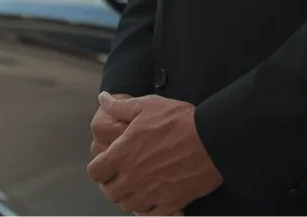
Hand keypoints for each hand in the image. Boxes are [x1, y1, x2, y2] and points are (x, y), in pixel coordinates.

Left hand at [87, 93, 221, 216]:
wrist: (211, 138)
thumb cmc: (178, 120)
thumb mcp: (146, 105)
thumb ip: (120, 107)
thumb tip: (103, 99)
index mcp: (122, 154)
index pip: (95, 172)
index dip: (100, 167)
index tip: (109, 163)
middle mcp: (132, 177)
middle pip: (110, 192)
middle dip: (113, 184)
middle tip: (124, 175)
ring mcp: (151, 193)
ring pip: (128, 205)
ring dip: (131, 197)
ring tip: (140, 186)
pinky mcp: (171, 203)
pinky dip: (150, 211)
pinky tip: (157, 199)